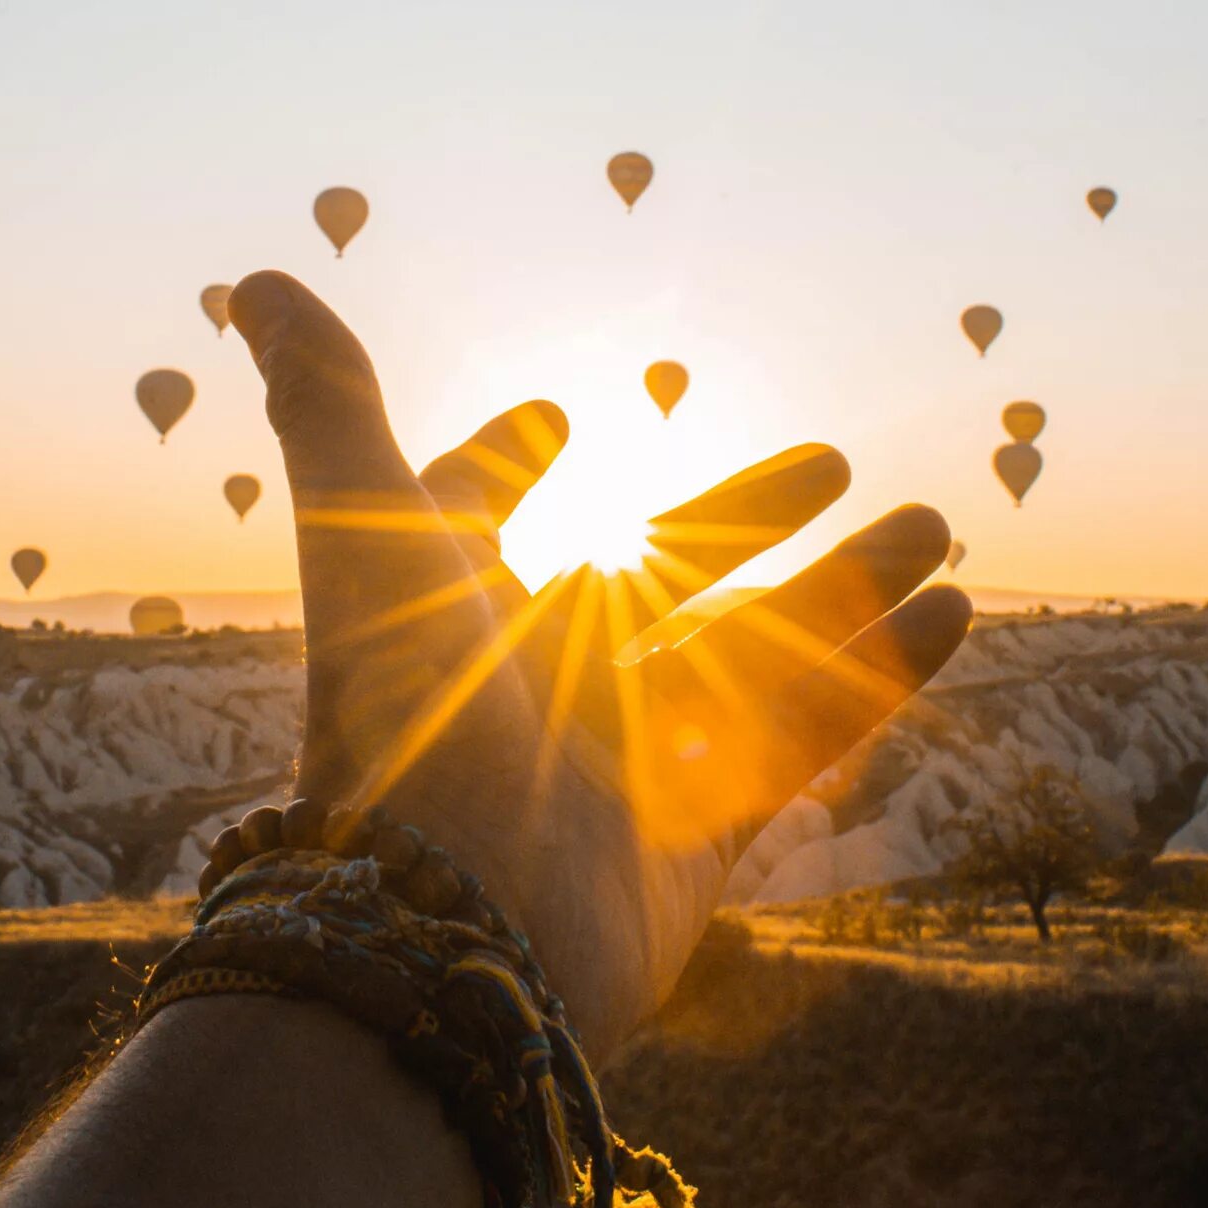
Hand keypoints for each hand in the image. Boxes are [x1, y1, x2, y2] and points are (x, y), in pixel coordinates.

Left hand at [228, 272, 970, 1059]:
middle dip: (744, 520)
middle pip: (654, 582)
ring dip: (842, 591)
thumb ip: (330, 406)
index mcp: (451, 615)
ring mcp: (620, 768)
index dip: (498, 470)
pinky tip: (951, 610)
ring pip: (749, 656)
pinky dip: (875, 677)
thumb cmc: (403, 716)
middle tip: (832, 460)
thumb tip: (256, 276)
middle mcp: (534, 688)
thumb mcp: (369, 533)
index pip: (469, 523)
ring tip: (933, 523)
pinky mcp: (694, 844)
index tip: (550, 419)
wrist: (452, 931)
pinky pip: (798, 743)